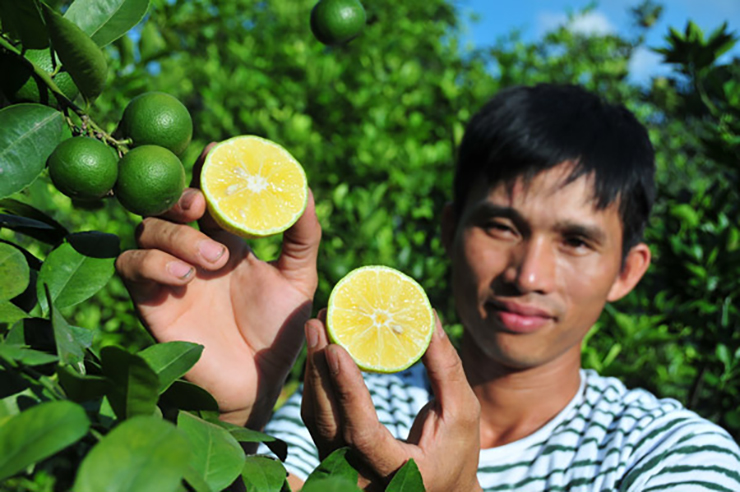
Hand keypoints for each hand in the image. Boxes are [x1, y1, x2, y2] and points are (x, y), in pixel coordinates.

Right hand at [115, 144, 320, 429]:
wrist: (258, 382)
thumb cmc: (278, 332)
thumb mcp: (298, 280)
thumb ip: (303, 237)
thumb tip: (306, 191)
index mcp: (228, 237)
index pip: (208, 190)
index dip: (207, 168)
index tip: (217, 153)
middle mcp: (194, 248)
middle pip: (171, 203)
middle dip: (181, 197)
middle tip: (202, 207)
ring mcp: (170, 273)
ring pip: (148, 228)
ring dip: (177, 236)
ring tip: (212, 261)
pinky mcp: (150, 300)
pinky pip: (131, 266)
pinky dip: (151, 262)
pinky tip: (183, 277)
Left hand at [301, 312, 481, 491]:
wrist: (440, 490)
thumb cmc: (456, 451)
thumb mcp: (461, 412)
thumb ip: (445, 368)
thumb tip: (428, 317)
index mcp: (399, 471)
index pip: (362, 433)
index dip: (347, 392)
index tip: (335, 349)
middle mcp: (362, 476)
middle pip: (328, 421)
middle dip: (319, 369)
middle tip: (317, 323)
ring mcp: (342, 470)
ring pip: (316, 418)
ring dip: (313, 370)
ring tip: (315, 327)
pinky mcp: (332, 456)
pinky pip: (317, 416)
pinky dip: (316, 382)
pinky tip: (319, 350)